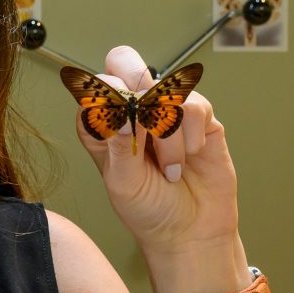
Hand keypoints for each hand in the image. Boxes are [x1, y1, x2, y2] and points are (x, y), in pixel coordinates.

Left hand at [73, 46, 240, 260]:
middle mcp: (131, 109)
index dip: (105, 95)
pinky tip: (190, 158)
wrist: (190, 232)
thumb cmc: (148, 209)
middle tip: (146, 120)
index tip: (118, 123)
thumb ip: (120, 147)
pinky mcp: (199, 117)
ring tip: (170, 169)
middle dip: (136, 84)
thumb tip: (123, 113)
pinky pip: (195, 105)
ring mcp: (165, 108)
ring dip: (169, 136)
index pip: (94, 86)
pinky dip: (192, 137)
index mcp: (101, 122)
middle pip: (124, 60)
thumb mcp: (123, 184)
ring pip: (165, 91)